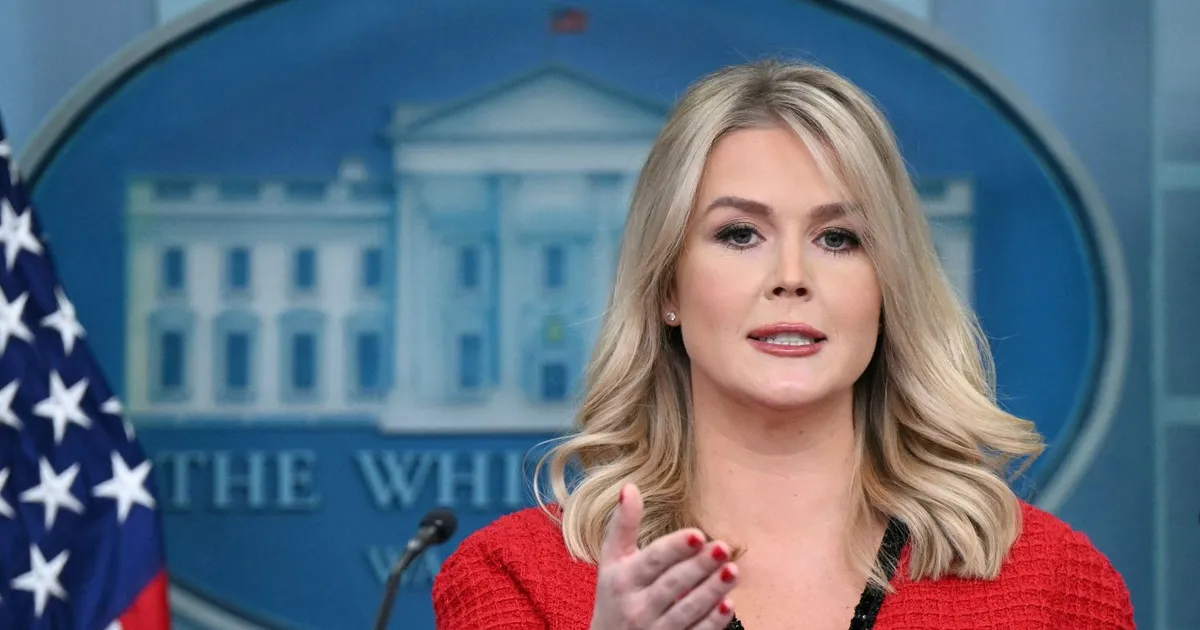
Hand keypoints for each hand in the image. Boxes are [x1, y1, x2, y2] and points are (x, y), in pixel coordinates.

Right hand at [589, 483, 737, 628]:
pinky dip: (712, 622)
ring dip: (711, 591)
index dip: (675, 548)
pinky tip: (729, 605)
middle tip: (723, 548)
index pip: (652, 561)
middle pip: (672, 585)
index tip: (698, 534)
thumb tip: (630, 487)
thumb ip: (622, 525)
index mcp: (623, 579)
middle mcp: (637, 607)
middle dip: (698, 567)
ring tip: (733, 571)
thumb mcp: (612, 561)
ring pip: (686, 610)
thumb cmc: (614, 594)